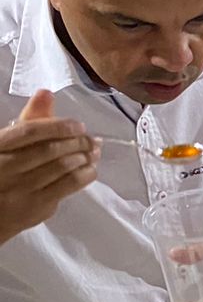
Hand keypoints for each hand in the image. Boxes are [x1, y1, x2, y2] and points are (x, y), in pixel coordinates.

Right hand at [0, 90, 98, 245]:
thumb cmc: (3, 172)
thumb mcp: (8, 145)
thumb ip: (29, 122)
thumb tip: (46, 93)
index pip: (29, 132)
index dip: (58, 126)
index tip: (78, 125)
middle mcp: (5, 169)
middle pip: (50, 150)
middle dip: (78, 142)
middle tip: (92, 140)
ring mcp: (20, 190)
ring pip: (62, 168)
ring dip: (85, 157)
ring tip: (94, 152)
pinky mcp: (36, 207)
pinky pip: (68, 186)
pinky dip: (85, 174)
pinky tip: (90, 169)